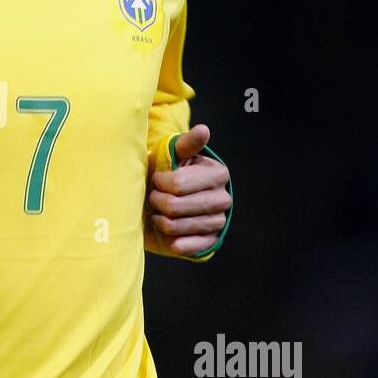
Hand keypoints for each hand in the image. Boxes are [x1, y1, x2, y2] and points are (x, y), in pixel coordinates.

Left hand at [147, 123, 230, 255]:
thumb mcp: (173, 154)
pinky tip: (168, 235)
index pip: (178, 184)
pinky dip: (175, 242)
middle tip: (154, 198)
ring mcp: (218, 221)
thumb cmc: (167, 172)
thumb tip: (204, 130)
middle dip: (157, 202)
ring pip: (178, 227)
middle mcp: (223, 198)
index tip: (156, 179)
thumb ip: (186, 144)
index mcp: (217, 173)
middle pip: (176, 207)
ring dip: (161, 221)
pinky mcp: (211, 241)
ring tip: (158, 213)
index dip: (160, 183)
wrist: (166, 201)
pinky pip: (190, 246)